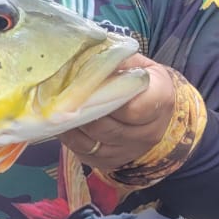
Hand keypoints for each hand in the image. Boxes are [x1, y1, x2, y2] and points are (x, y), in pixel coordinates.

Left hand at [58, 53, 176, 170]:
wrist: (155, 110)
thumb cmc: (141, 80)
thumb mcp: (137, 63)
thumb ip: (116, 60)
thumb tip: (85, 57)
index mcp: (160, 99)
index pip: (132, 107)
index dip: (105, 97)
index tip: (84, 85)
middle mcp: (149, 131)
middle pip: (107, 126)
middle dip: (82, 111)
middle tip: (61, 98)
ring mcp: (131, 150)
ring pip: (93, 140)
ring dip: (73, 124)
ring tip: (58, 108)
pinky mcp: (112, 162)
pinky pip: (86, 153)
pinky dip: (70, 138)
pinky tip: (64, 123)